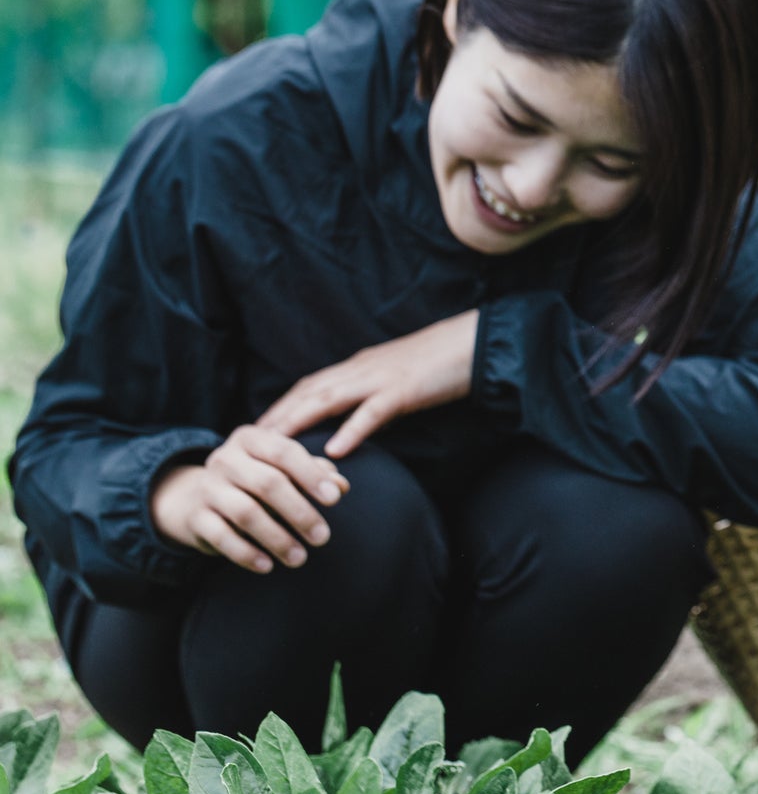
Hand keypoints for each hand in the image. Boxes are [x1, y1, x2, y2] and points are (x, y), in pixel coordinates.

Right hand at [151, 426, 350, 572]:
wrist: (196, 498)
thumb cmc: (255, 480)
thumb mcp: (283, 470)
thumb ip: (314, 474)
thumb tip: (341, 486)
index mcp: (250, 439)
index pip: (284, 452)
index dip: (311, 475)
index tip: (335, 500)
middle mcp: (225, 459)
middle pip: (268, 483)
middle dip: (300, 512)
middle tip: (323, 538)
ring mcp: (207, 487)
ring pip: (246, 513)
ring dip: (276, 538)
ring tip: (300, 559)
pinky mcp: (195, 517)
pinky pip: (221, 537)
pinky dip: (246, 553)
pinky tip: (268, 566)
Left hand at [257, 311, 479, 456]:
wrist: (472, 343)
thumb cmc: (440, 363)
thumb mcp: (398, 379)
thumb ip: (374, 397)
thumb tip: (355, 422)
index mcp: (359, 366)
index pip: (309, 385)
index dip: (281, 406)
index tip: (256, 429)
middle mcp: (361, 369)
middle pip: (308, 392)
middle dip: (277, 416)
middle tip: (248, 442)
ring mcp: (381, 378)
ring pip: (329, 399)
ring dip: (298, 422)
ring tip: (274, 446)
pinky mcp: (404, 390)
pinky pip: (372, 412)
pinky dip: (351, 430)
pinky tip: (336, 450)